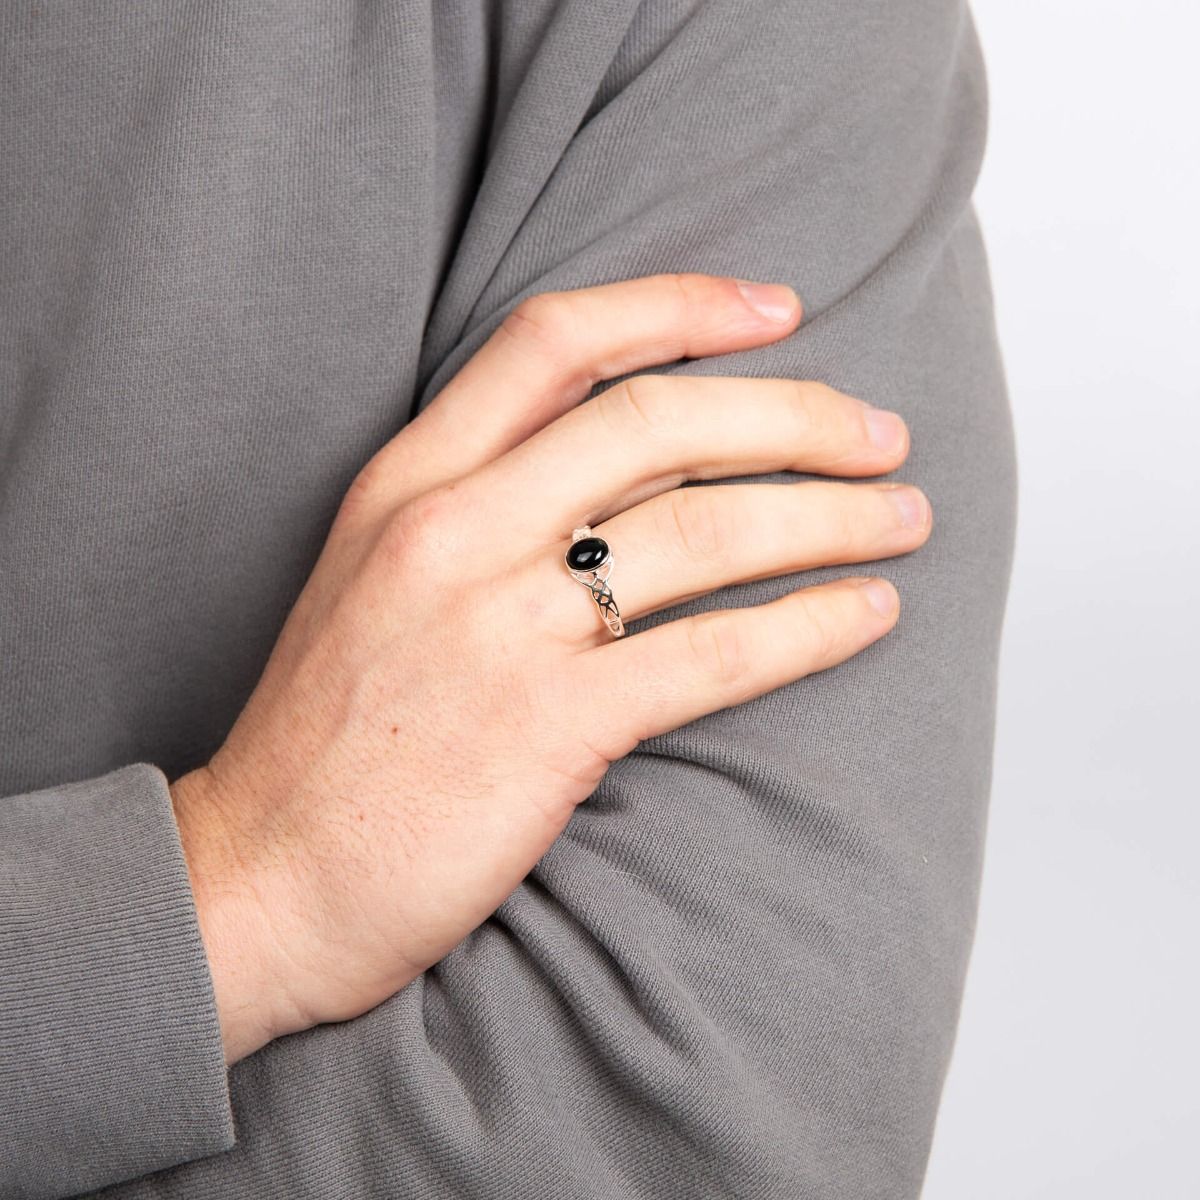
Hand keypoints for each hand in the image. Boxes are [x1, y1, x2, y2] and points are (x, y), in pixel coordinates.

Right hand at [169, 273, 931, 1063]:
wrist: (258, 881)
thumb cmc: (328, 737)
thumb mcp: (381, 582)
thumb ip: (491, 512)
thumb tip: (642, 476)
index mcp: (407, 482)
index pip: (556, 342)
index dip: (680, 306)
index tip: (778, 308)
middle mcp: (453, 531)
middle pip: (659, 422)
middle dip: (795, 416)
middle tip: (881, 436)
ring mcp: (500, 626)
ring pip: (703, 530)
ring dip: (826, 516)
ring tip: (903, 519)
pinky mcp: (547, 728)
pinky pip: (710, 654)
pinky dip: (808, 627)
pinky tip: (867, 615)